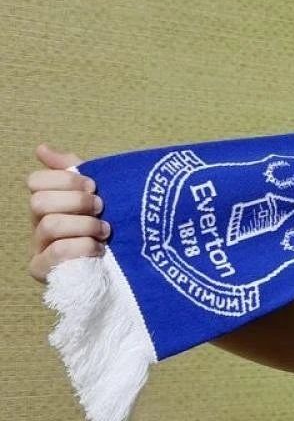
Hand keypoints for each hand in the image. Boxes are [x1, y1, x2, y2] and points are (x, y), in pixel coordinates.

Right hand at [26, 144, 108, 283]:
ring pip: (50, 226)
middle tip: (101, 208)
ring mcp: (38, 249)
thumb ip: (71, 170)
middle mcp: (38, 224)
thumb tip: (41, 148)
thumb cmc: (109, 222)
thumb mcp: (97, 193)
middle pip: (39, 202)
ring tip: (105, 231)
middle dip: (76, 202)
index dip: (66, 180)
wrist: (131, 261)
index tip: (94, 185)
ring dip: (84, 225)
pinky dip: (82, 247)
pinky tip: (99, 249)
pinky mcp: (44, 272)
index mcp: (48, 202)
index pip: (36, 181)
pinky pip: (56, 253)